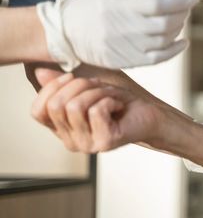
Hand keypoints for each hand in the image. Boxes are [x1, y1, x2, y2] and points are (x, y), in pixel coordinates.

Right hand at [31, 68, 161, 151]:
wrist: (150, 115)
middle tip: (100, 86)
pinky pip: (96, 111)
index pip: (38, 112)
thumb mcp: (88, 89)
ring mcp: (87, 144)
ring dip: (97, 92)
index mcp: (62, 129)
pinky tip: (119, 106)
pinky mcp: (104, 142)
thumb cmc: (120, 102)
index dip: (50, 89)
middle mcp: (70, 141)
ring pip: (76, 106)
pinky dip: (110, 100)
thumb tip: (39, 72)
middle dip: (79, 86)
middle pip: (56, 105)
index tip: (71, 76)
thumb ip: (63, 85)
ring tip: (111, 96)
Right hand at [36, 0, 199, 70]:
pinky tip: (182, 41)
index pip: (157, 4)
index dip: (180, 1)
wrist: (67, 32)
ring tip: (179, 19)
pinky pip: (157, 59)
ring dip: (178, 28)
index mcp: (119, 5)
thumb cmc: (93, 4)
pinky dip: (174, 50)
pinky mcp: (126, 61)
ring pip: (163, 41)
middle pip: (164, 24)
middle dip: (182, 14)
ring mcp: (125, 47)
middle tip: (186, 6)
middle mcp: (122, 28)